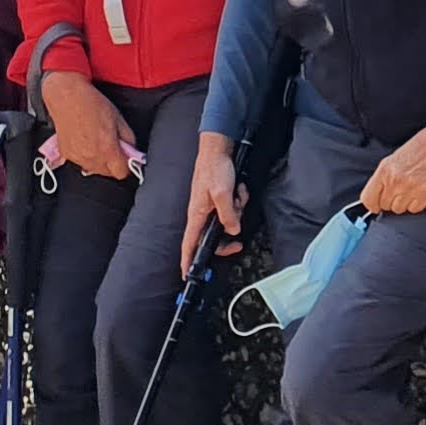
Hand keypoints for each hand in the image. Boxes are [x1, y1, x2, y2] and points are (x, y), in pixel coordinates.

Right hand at [40, 67, 135, 180]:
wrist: (67, 97)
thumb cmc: (91, 104)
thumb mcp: (119, 118)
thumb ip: (128, 139)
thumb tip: (131, 150)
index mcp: (106, 149)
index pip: (122, 172)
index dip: (127, 165)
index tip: (127, 157)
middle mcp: (91, 157)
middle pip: (108, 173)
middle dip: (113, 162)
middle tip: (112, 145)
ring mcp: (77, 157)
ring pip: (94, 169)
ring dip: (100, 161)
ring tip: (98, 142)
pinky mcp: (67, 154)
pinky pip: (82, 163)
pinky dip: (86, 156)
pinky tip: (86, 142)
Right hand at [183, 131, 246, 261]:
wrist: (217, 150)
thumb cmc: (214, 169)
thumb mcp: (223, 194)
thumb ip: (228, 214)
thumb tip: (233, 230)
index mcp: (197, 215)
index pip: (189, 243)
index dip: (186, 260)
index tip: (187, 274)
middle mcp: (202, 213)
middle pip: (213, 237)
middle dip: (228, 237)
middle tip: (237, 244)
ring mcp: (211, 207)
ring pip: (227, 221)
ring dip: (237, 210)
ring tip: (237, 196)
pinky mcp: (219, 199)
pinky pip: (232, 208)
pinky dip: (238, 200)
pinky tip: (238, 189)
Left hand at [360, 119, 425, 216]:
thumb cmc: (424, 144)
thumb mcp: (397, 157)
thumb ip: (386, 175)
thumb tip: (381, 192)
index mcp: (385, 169)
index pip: (368, 198)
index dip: (373, 204)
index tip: (377, 204)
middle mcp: (395, 180)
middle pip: (385, 205)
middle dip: (392, 201)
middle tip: (401, 191)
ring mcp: (410, 188)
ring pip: (399, 209)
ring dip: (405, 203)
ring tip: (413, 189)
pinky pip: (415, 209)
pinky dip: (417, 203)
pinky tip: (421, 191)